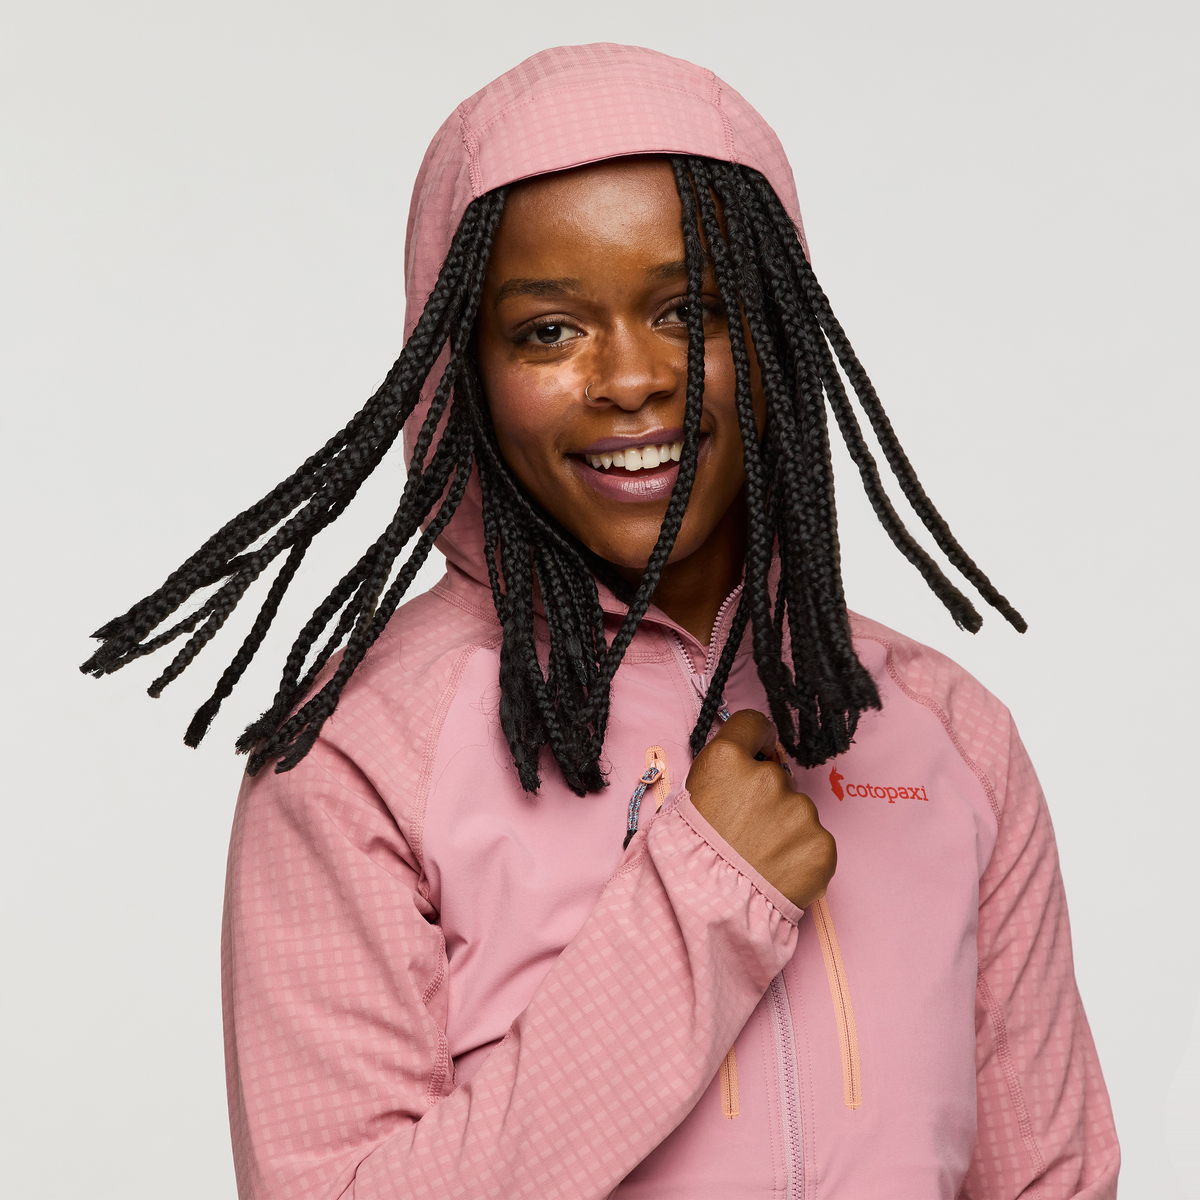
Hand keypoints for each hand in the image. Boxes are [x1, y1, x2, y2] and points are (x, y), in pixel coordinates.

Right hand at [685, 709, 835, 908]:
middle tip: (745, 832)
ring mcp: (799, 811)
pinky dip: (801, 855)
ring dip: (784, 828)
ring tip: (759, 859)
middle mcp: (768, 777)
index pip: (753, 724)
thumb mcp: (686, 803)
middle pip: (775, 775)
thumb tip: (746, 768)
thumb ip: (722, 776)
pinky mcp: (821, 845)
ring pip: (797, 810)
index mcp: (727, 760)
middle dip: (766, 797)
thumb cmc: (687, 861)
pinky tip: (778, 872)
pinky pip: (815, 841)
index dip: (756, 739)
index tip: (757, 752)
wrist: (710, 915)